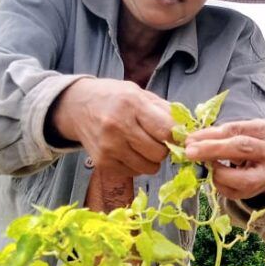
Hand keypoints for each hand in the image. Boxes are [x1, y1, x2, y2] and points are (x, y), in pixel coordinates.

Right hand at [49, 78, 174, 178]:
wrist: (77, 107)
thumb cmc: (115, 98)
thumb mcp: (139, 93)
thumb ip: (164, 110)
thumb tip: (187, 131)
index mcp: (132, 104)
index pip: (165, 130)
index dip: (176, 135)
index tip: (175, 134)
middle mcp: (118, 127)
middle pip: (159, 153)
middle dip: (164, 148)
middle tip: (158, 140)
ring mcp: (109, 147)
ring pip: (149, 167)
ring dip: (152, 159)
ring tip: (144, 145)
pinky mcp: (103, 163)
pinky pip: (134, 172)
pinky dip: (137, 164)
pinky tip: (130, 151)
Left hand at [184, 119, 264, 199]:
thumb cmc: (248, 143)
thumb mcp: (239, 133)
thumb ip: (219, 134)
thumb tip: (191, 141)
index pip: (235, 130)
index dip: (210, 134)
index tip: (190, 139)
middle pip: (241, 148)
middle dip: (212, 150)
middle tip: (190, 152)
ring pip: (242, 178)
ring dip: (218, 172)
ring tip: (208, 165)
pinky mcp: (256, 191)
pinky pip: (233, 191)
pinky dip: (219, 183)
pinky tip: (216, 175)